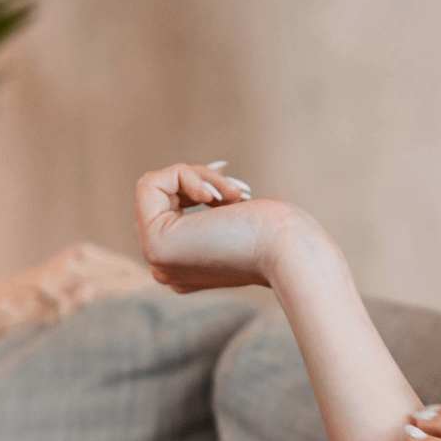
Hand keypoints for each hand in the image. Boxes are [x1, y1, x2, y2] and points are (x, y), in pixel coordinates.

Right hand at [135, 161, 302, 290]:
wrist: (290, 252)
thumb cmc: (278, 233)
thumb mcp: (234, 216)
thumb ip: (207, 211)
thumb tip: (187, 181)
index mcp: (183, 266)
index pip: (167, 208)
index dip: (198, 185)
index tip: (236, 190)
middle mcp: (164, 266)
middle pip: (160, 196)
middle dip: (200, 179)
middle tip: (237, 191)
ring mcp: (157, 258)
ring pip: (155, 187)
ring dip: (200, 176)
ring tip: (233, 194)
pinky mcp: (157, 245)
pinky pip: (150, 184)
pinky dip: (185, 174)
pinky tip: (216, 195)